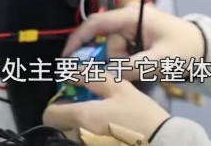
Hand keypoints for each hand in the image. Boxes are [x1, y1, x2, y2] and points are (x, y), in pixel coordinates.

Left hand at [43, 75, 169, 138]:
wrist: (161, 142)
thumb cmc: (140, 114)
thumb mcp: (121, 89)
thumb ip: (94, 79)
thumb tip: (74, 72)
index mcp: (83, 117)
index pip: (49, 115)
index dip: (55, 107)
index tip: (67, 103)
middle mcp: (80, 136)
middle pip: (59, 128)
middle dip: (68, 119)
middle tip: (85, 112)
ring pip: (72, 137)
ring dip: (79, 130)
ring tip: (100, 123)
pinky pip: (85, 143)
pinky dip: (91, 138)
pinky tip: (107, 134)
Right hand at [63, 3, 204, 81]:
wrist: (203, 47)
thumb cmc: (184, 48)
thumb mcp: (159, 60)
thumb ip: (132, 67)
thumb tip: (110, 74)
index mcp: (131, 16)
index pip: (96, 23)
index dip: (77, 38)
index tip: (66, 56)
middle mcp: (128, 18)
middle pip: (106, 42)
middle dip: (115, 59)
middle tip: (136, 68)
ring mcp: (132, 27)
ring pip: (114, 50)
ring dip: (125, 62)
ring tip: (147, 65)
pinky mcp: (136, 37)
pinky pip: (122, 52)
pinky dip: (129, 61)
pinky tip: (145, 63)